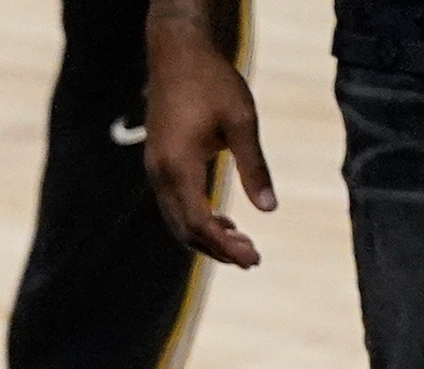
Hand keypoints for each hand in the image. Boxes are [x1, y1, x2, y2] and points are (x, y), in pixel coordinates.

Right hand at [139, 3, 271, 266]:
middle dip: (217, 249)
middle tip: (252, 260)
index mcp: (178, 167)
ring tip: (240, 244)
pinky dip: (196, 219)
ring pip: (177, 221)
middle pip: (185, 230)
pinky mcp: (158, 165)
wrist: (177, 54)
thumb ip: (254, 167)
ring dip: (206, 237)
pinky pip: (174, 205)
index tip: (254, 258)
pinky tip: (221, 220)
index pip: (199, 222)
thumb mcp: (242, 122)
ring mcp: (155, 171)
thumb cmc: (211, 82)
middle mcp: (160, 175)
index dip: (226, 246)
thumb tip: (269, 209)